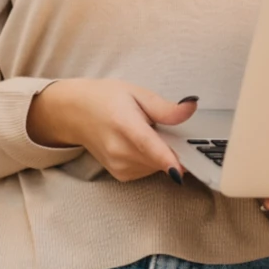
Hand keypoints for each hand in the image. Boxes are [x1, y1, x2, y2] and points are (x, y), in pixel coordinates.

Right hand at [26, 78, 198, 183]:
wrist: (76, 113)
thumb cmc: (106, 98)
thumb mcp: (137, 93)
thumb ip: (165, 107)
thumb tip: (191, 107)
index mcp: (124, 124)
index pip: (147, 145)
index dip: (166, 158)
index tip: (182, 169)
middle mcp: (119, 150)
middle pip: (158, 159)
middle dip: (172, 148)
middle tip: (168, 128)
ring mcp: (118, 166)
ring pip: (155, 167)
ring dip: (161, 154)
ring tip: (149, 132)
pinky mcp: (120, 175)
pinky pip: (147, 171)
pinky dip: (152, 160)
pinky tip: (142, 144)